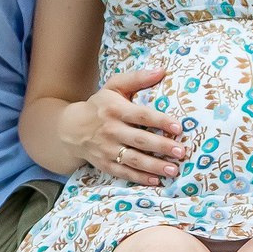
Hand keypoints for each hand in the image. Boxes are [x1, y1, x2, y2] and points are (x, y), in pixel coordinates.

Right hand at [62, 65, 183, 185]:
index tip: (178, 127)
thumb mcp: (114, 86)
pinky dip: (140, 178)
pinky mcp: (105, 164)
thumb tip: (162, 70)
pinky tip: (156, 181)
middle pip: (140, 140)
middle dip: (161, 147)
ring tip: (173, 170)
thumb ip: (137, 78)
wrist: (71, 129)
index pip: (141, 116)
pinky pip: (124, 173)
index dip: (160, 121)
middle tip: (181, 152)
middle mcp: (111, 130)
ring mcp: (107, 149)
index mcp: (115, 110)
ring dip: (154, 166)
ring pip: (134, 160)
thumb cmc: (100, 105)